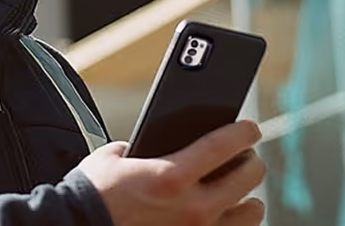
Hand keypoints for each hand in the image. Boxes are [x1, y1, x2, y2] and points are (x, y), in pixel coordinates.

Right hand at [77, 120, 266, 225]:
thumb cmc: (93, 196)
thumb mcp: (112, 158)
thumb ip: (140, 147)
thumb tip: (155, 145)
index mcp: (171, 175)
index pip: (224, 145)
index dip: (243, 132)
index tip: (250, 128)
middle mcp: (193, 207)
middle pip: (248, 177)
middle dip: (250, 162)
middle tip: (244, 157)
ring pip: (252, 212)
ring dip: (247, 198)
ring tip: (238, 192)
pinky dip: (233, 222)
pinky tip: (226, 215)